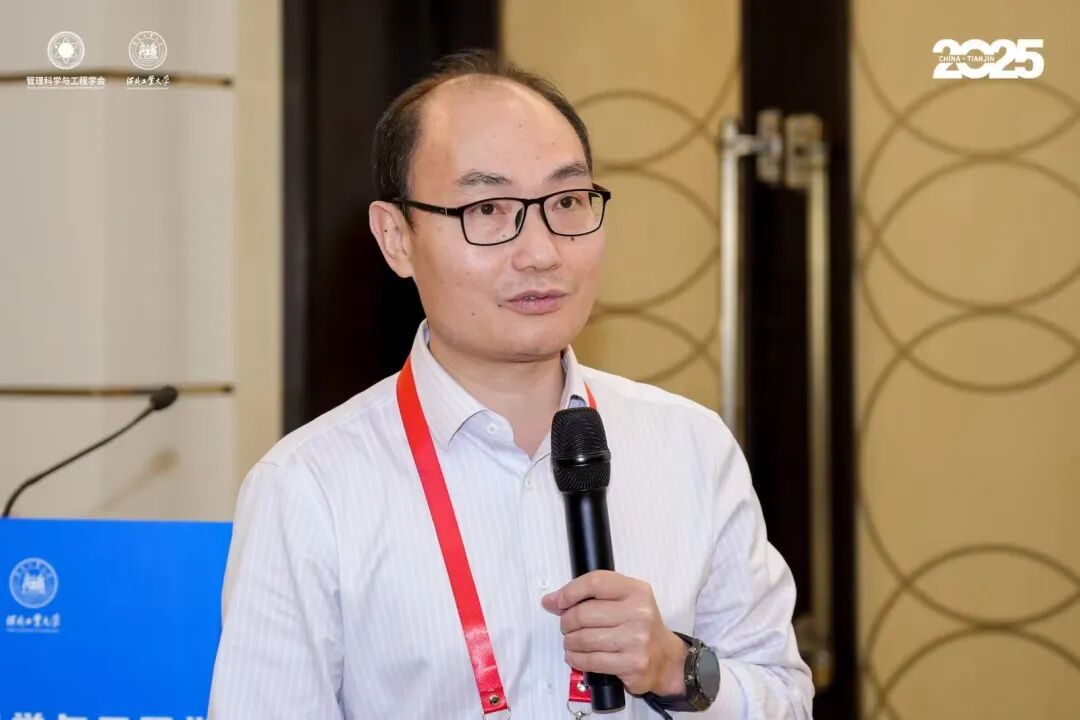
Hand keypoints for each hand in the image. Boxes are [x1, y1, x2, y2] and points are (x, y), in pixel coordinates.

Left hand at [540, 570, 688, 696]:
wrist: (666, 659)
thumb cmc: (638, 626)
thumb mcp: (623, 600)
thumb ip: (590, 596)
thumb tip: (551, 601)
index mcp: (636, 590)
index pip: (595, 582)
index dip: (570, 591)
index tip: (558, 602)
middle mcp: (639, 612)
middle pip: (584, 613)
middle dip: (567, 621)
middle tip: (567, 626)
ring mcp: (636, 640)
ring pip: (583, 638)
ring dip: (570, 642)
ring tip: (572, 642)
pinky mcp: (632, 664)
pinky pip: (591, 660)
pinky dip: (576, 659)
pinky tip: (576, 656)